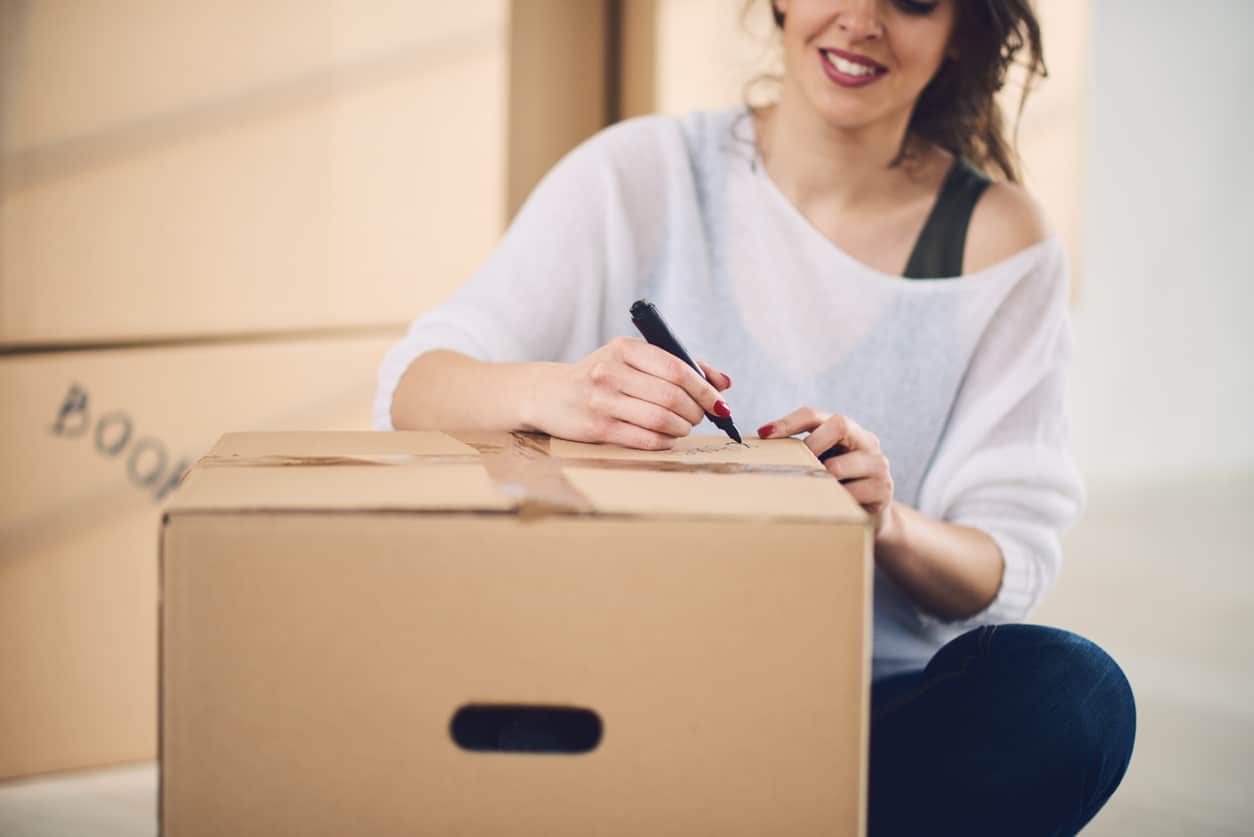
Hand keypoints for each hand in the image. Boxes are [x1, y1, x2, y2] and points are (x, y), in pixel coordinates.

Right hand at [524, 337, 732, 449]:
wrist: (549, 394)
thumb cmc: (602, 377)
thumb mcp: (633, 361)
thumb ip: (679, 366)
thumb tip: (724, 382)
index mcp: (624, 348)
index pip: (677, 368)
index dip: (705, 389)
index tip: (720, 403)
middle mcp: (611, 371)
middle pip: (672, 396)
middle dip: (695, 411)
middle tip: (699, 417)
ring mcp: (602, 400)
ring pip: (661, 420)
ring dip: (682, 428)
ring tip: (682, 427)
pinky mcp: (597, 427)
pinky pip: (645, 439)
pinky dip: (665, 441)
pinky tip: (666, 437)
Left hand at [757, 408, 894, 533]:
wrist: (870, 518)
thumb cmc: (837, 485)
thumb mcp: (821, 464)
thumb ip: (801, 454)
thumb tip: (759, 449)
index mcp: (846, 430)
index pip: (814, 415)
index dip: (788, 422)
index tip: (764, 434)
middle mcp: (866, 440)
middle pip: (838, 424)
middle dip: (810, 445)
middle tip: (793, 466)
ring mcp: (877, 464)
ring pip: (840, 464)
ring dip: (819, 478)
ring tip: (808, 490)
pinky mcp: (883, 490)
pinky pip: (850, 494)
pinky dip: (833, 500)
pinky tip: (827, 506)